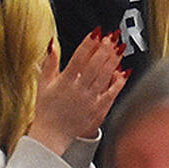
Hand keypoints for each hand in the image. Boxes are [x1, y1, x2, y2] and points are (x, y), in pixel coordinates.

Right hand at [28, 31, 127, 153]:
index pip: (79, 58)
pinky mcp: (97, 109)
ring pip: (104, 76)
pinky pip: (111, 93)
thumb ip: (49, 62)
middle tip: (113, 35)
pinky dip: (119, 82)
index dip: (89, 44)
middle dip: (105, 48)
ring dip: (114, 60)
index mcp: (64, 82)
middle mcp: (78, 90)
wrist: (50, 135)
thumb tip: (52, 43)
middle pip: (95, 65)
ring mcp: (89, 100)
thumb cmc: (46, 109)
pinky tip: (125, 71)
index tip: (97, 32)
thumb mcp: (43, 84)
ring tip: (121, 46)